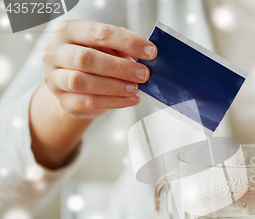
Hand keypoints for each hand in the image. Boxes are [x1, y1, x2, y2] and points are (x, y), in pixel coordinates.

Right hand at [41, 20, 156, 117]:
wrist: (74, 86)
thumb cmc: (94, 60)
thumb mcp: (106, 47)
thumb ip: (122, 47)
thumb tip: (146, 55)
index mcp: (68, 31)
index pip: (99, 33)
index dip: (127, 42)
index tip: (150, 52)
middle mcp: (55, 52)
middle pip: (86, 58)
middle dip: (120, 67)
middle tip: (143, 74)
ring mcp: (54, 78)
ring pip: (82, 82)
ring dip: (114, 86)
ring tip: (135, 88)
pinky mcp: (62, 100)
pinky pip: (87, 102)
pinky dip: (112, 102)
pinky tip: (129, 100)